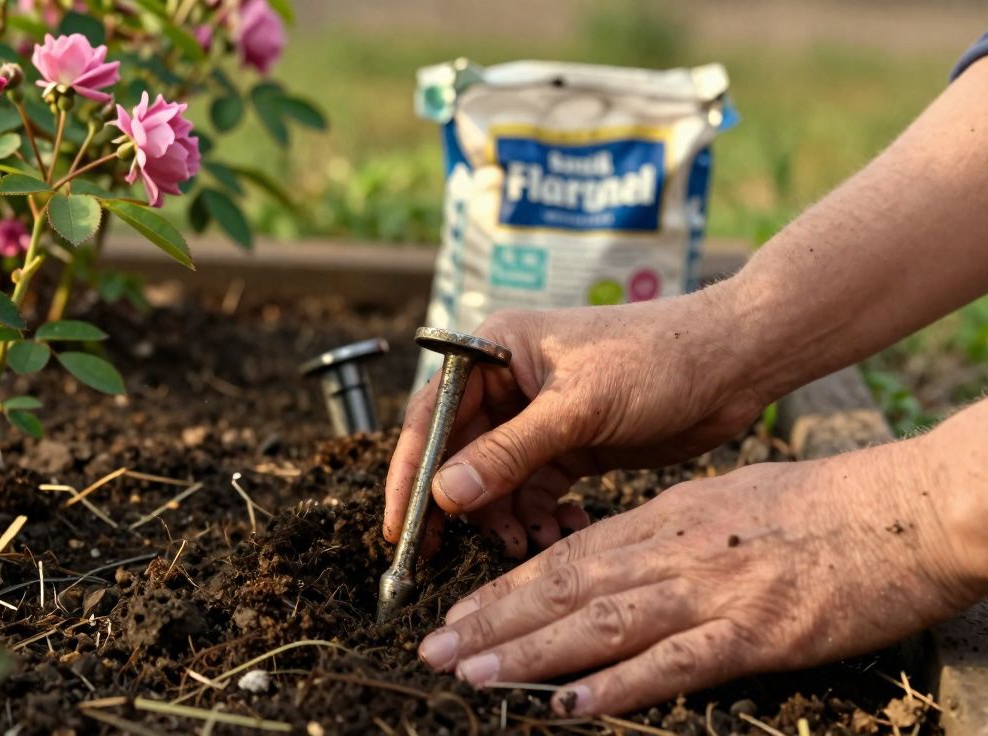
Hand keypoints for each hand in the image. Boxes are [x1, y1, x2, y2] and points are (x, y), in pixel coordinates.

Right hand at [385, 285, 767, 556]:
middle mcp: (506, 383)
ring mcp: (536, 417)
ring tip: (530, 546)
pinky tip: (564, 533)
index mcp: (494, 350)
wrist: (734, 364)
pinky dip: (541, 519)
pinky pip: (534, 493)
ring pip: (496, 483)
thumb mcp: (579, 407)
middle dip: (458, 508)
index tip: (398, 529)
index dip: (411, 474)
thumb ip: (510, 452)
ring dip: (506, 520)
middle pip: (457, 456)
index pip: (432, 416)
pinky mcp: (568, 446)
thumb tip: (445, 495)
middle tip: (443, 559)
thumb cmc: (658, 358)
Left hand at [415, 435, 987, 714]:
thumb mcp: (725, 505)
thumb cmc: (820, 509)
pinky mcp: (757, 632)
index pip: (567, 554)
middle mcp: (674, 550)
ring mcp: (712, 591)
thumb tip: (615, 564)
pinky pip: (676, 662)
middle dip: (493, 620)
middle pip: (566, 585)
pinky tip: (572, 704)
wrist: (904, 510)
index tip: (458, 611)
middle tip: (434, 646)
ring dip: (530, 650)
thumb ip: (665, 536)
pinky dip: (620, 684)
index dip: (506, 587)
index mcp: (665, 518)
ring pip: (602, 620)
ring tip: (473, 673)